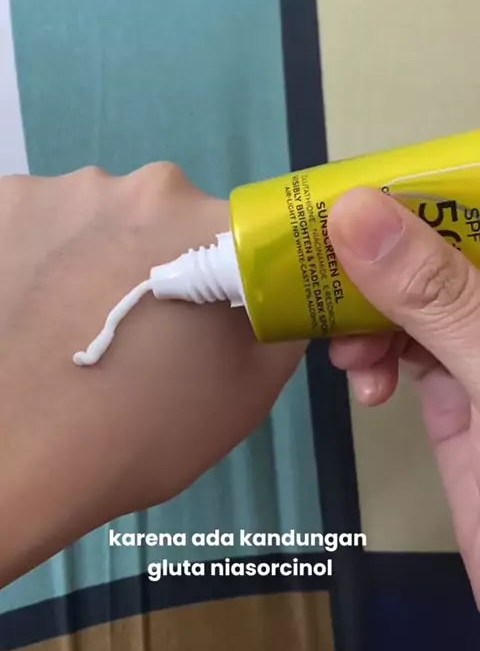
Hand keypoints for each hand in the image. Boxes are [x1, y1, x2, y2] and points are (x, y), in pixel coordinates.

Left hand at [0, 166, 304, 586]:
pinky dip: (38, 253)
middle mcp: (138, 186)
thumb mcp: (250, 388)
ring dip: (93, 255)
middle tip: (136, 329)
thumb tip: (273, 286)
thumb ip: (281, 316)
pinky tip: (27, 308)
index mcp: (208, 222)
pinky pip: (38, 220)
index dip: (223, 275)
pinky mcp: (0, 204)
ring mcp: (60, 190)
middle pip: (163, 216)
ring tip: (70, 322)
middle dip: (156, 259)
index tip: (198, 317)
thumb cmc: (141, 434)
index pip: (237, 233)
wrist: (12, 463)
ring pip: (96, 216)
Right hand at [328, 187, 479, 604]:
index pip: (473, 206)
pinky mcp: (456, 393)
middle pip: (436, 251)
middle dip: (376, 263)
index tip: (350, 192)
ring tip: (348, 354)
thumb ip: (435, 294)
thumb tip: (353, 208)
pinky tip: (365, 387)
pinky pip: (404, 351)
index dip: (418, 190)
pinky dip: (375, 360)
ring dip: (368, 318)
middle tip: (319, 275)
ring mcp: (479, 351)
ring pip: (412, 301)